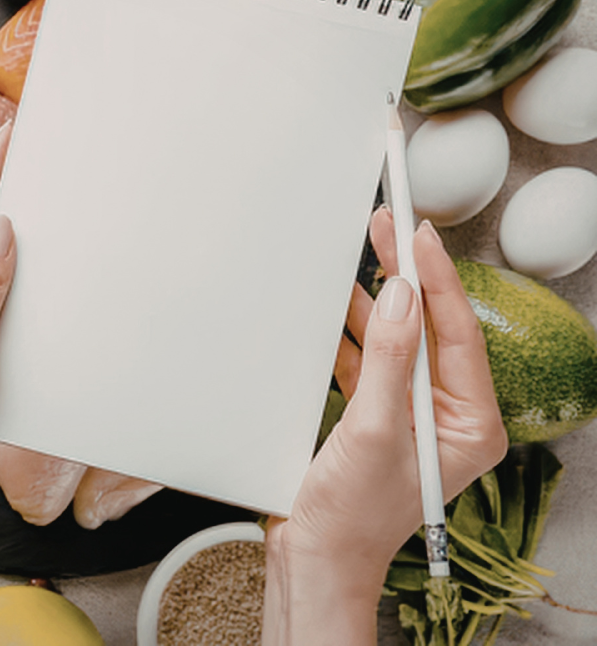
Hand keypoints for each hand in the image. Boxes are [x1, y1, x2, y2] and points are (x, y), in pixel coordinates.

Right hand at [263, 208, 506, 643]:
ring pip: (395, 338)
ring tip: (361, 251)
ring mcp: (409, 413)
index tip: (416, 235)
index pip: (458, 333)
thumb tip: (402, 297)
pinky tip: (335, 303)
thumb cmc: (353, 515)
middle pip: (428, 328)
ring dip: (373, 300)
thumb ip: (387, 359)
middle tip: (388, 226)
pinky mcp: (374, 415)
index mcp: (470, 424)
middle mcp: (446, 415)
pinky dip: (349, 331)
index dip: (436, 279)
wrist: (313, 557)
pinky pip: (367, 359)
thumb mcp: (375, 430)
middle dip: (406, 279)